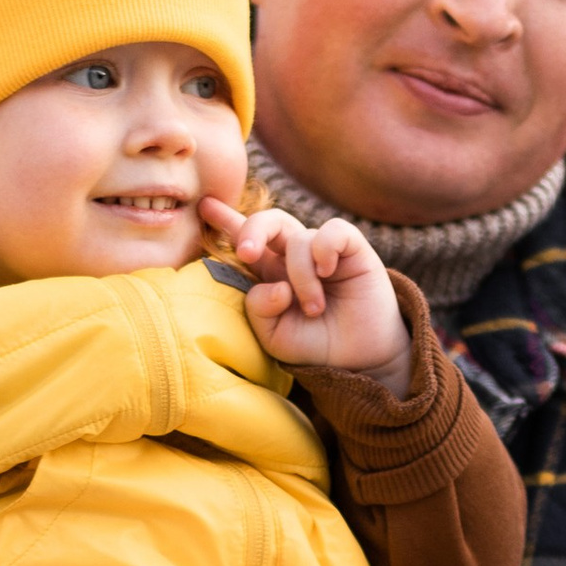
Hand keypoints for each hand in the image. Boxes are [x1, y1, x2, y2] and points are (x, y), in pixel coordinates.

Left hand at [216, 202, 413, 392]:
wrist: (361, 360)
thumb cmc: (316, 347)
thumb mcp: (275, 337)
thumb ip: (259, 310)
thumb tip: (275, 284)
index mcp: (271, 273)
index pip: (246, 240)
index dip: (226, 221)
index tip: (204, 206)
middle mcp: (295, 257)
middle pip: (269, 222)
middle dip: (251, 229)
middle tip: (246, 253)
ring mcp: (323, 251)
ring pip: (298, 239)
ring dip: (302, 276)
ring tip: (315, 308)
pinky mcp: (352, 249)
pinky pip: (332, 232)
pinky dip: (325, 251)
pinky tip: (329, 273)